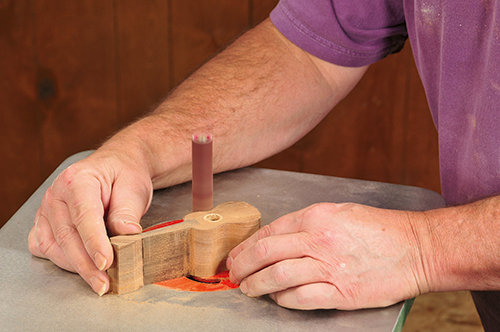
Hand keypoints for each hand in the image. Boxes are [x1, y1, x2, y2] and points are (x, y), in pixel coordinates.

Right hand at [28, 149, 152, 294]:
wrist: (116, 166)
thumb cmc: (123, 175)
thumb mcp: (134, 188)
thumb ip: (127, 212)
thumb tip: (127, 235)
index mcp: (79, 180)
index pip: (84, 215)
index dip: (94, 242)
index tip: (105, 263)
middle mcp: (57, 194)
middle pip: (66, 235)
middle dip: (86, 264)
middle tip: (104, 283)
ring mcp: (47, 209)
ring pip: (53, 245)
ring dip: (74, 267)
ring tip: (98, 280)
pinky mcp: (45, 222)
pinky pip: (44, 247)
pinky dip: (61, 261)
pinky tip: (80, 266)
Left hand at [227, 202, 429, 309]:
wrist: (416, 248)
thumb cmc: (379, 230)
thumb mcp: (339, 212)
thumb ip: (307, 223)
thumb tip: (278, 238)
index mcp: (317, 217)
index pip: (269, 232)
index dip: (247, 246)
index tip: (237, 256)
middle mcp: (319, 240)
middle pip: (267, 253)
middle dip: (243, 266)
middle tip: (235, 274)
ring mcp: (330, 267)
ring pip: (278, 276)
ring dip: (257, 285)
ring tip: (248, 290)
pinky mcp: (342, 292)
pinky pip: (302, 298)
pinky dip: (284, 300)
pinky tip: (277, 299)